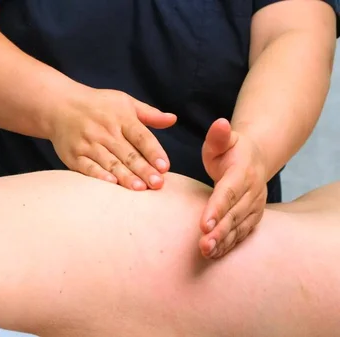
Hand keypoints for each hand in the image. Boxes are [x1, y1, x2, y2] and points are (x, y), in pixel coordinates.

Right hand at [49, 88, 176, 189]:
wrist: (59, 105)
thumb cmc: (97, 105)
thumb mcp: (124, 102)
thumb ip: (149, 114)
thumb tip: (173, 119)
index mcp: (121, 117)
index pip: (141, 137)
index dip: (153, 152)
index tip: (165, 166)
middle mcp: (105, 131)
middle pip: (128, 153)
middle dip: (144, 169)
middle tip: (157, 184)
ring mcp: (88, 143)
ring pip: (110, 162)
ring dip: (125, 176)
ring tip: (139, 188)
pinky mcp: (74, 155)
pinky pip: (88, 167)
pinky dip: (99, 175)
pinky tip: (111, 184)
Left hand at [199, 118, 267, 258]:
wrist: (255, 159)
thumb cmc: (231, 150)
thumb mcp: (223, 140)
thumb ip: (218, 136)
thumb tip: (220, 123)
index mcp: (242, 172)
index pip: (228, 193)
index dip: (217, 209)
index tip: (203, 224)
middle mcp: (252, 191)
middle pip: (234, 214)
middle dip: (219, 231)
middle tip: (203, 245)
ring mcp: (255, 206)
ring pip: (239, 227)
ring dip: (224, 241)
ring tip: (206, 252)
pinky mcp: (253, 217)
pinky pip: (242, 233)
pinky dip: (229, 244)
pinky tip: (214, 254)